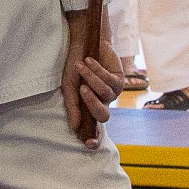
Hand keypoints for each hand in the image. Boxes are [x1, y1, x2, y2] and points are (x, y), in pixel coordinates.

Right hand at [62, 25, 136, 148]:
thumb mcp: (69, 86)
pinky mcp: (120, 79)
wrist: (84, 44)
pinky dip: (97, 70)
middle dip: (92, 103)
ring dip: (91, 78)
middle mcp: (103, 102)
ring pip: (105, 93)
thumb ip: (72, 106)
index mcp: (89, 106)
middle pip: (103, 116)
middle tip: (82, 89)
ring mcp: (113, 92)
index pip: (93, 127)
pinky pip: (109, 80)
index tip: (88, 144)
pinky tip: (90, 61)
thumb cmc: (75, 66)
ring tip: (81, 66)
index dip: (93, 138)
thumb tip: (76, 127)